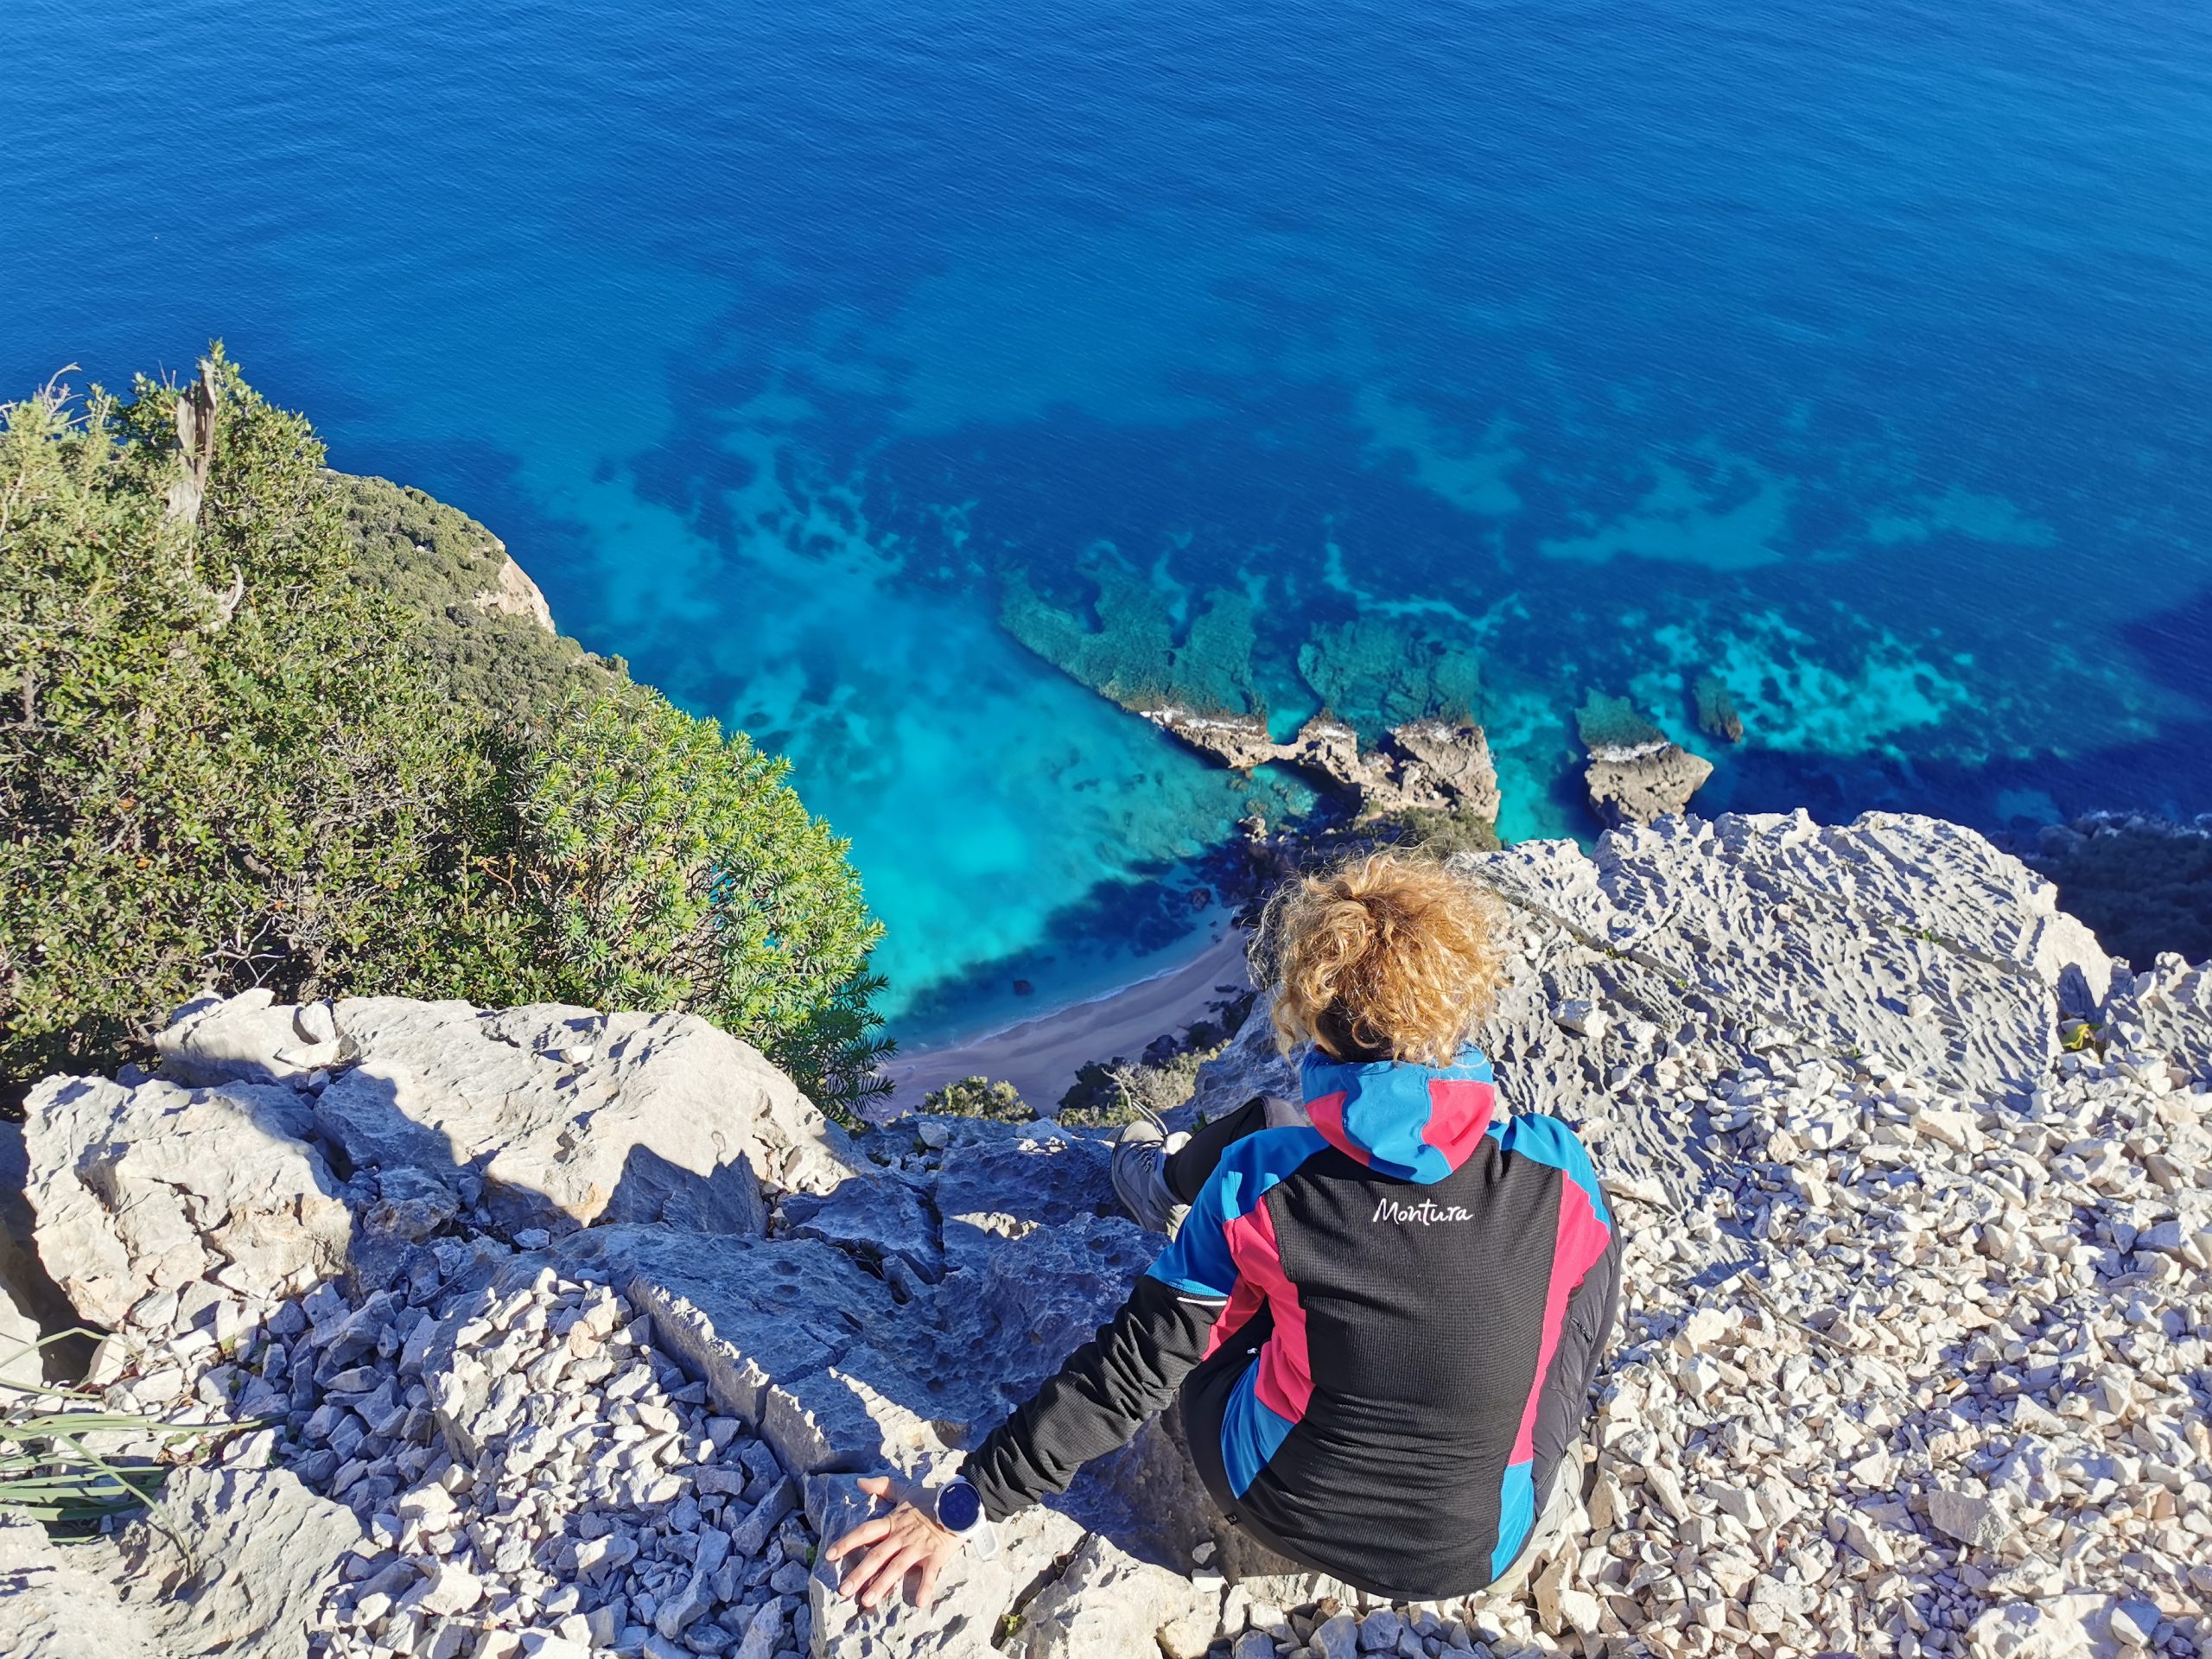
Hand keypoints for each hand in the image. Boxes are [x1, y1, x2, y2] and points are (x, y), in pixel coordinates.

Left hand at [823, 1476, 962, 1610]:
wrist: (960, 1502)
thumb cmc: (931, 1499)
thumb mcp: (905, 1490)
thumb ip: (882, 1487)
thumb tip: (860, 1483)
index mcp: (893, 1522)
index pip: (865, 1531)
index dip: (847, 1542)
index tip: (829, 1555)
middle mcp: (902, 1536)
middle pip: (877, 1555)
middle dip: (859, 1573)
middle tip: (844, 1590)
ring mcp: (919, 1547)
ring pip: (897, 1567)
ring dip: (882, 1584)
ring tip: (867, 1601)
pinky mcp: (936, 1555)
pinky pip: (930, 1574)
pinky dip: (926, 1587)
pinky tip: (919, 1603)